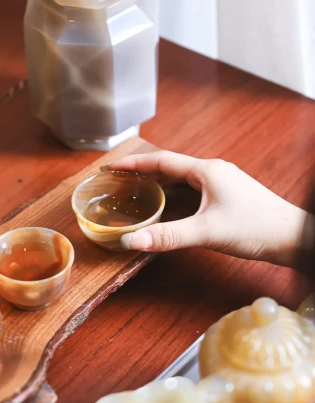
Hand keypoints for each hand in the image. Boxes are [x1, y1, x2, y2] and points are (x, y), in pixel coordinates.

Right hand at [107, 151, 310, 266]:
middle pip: (169, 168)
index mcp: (206, 171)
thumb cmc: (256, 228)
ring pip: (182, 181)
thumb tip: (131, 241)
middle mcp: (213, 172)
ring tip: (134, 193)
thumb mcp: (207, 232)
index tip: (110, 165)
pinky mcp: (228, 197)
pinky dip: (174, 197)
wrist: (293, 237)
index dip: (133, 163)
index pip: (161, 161)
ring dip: (158, 186)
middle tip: (117, 181)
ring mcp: (222, 184)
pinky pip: (193, 192)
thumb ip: (168, 236)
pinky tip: (166, 209)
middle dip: (142, 174)